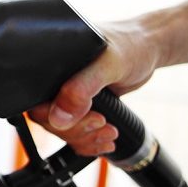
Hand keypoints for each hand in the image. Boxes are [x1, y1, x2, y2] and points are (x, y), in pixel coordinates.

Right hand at [28, 18, 162, 156]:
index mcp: (53, 66)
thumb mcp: (108, 65)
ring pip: (62, 130)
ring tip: (110, 132)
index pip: (37, 101)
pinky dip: (88, 141)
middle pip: (48, 120)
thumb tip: (58, 117)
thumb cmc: (131, 45)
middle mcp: (57, 82)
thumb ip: (82, 89)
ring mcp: (68, 95)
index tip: (87, 117)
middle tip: (102, 122)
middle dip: (77, 130)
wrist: (149, 48)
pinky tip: (104, 138)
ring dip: (85, 137)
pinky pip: (75, 132)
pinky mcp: (81, 106)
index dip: (55, 117)